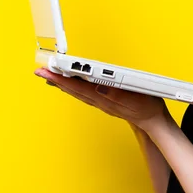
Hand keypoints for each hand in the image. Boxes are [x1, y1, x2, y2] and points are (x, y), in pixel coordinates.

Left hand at [34, 67, 168, 133]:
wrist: (151, 121)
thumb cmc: (146, 108)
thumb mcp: (136, 99)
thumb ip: (117, 93)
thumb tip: (97, 86)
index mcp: (106, 98)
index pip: (79, 87)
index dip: (62, 78)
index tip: (49, 71)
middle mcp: (100, 101)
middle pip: (74, 89)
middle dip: (56, 79)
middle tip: (40, 71)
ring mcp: (101, 102)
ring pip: (76, 92)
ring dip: (61, 84)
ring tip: (48, 77)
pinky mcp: (104, 101)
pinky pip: (83, 94)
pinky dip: (72, 88)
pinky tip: (68, 85)